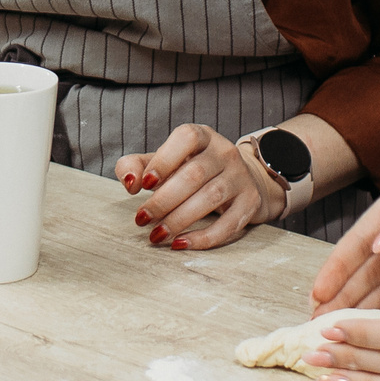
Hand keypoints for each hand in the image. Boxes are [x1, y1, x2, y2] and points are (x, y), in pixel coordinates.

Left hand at [113, 123, 282, 250]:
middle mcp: (225, 152)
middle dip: (164, 200)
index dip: (164, 160)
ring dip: (179, 220)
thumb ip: (137, 166)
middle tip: (142, 219)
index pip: (186, 138)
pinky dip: (203, 237)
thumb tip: (129, 183)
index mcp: (202, 136)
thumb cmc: (192, 170)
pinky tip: (180, 244)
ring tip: (156, 235)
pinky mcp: (250, 202)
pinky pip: (229, 224)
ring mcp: (241, 176)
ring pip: (210, 198)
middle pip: (195, 174)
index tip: (144, 185)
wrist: (241, 179)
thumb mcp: (165, 161)